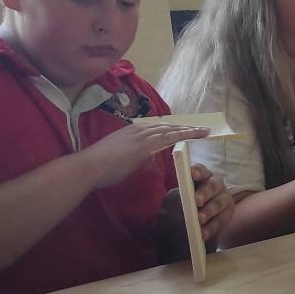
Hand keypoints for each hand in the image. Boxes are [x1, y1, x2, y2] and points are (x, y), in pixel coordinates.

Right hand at [83, 122, 209, 188]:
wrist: (89, 166)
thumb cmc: (99, 167)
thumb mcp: (118, 157)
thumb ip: (130, 155)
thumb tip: (137, 158)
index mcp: (131, 131)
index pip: (157, 128)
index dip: (172, 129)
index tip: (183, 130)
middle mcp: (138, 129)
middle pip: (167, 126)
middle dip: (184, 127)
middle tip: (200, 129)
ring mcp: (143, 135)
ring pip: (172, 129)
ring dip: (189, 130)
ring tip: (204, 131)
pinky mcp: (146, 144)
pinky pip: (171, 136)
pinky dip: (185, 134)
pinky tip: (196, 135)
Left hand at [188, 166, 233, 243]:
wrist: (200, 215)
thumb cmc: (188, 202)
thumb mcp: (182, 196)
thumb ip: (181, 196)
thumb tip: (175, 204)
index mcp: (204, 175)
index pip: (201, 170)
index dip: (197, 171)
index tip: (191, 174)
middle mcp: (216, 184)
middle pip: (212, 186)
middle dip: (204, 193)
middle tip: (196, 201)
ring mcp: (224, 198)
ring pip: (218, 204)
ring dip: (208, 212)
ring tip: (199, 220)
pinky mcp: (228, 213)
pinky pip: (220, 221)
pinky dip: (211, 228)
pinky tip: (203, 234)